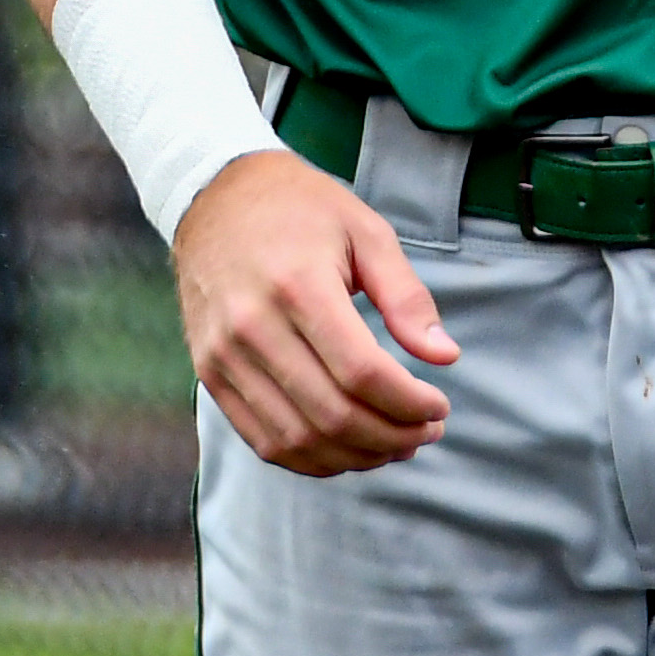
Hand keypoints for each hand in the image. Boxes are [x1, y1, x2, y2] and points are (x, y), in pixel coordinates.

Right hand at [174, 148, 461, 476]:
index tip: (440, 407)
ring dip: (356, 457)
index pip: (361, 373)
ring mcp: (224, 355)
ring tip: (396, 444)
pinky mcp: (209, 373)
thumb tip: (445, 356)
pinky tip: (348, 449)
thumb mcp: (365, 230)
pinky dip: (311, 459)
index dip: (409, 403)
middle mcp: (253, 327)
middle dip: (391, 436)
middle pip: (332, 414)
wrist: (213, 196)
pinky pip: (262, 439)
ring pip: (297, 439)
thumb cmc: (300, 208)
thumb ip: (406, 296)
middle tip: (427, 431)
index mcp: (298, 285)